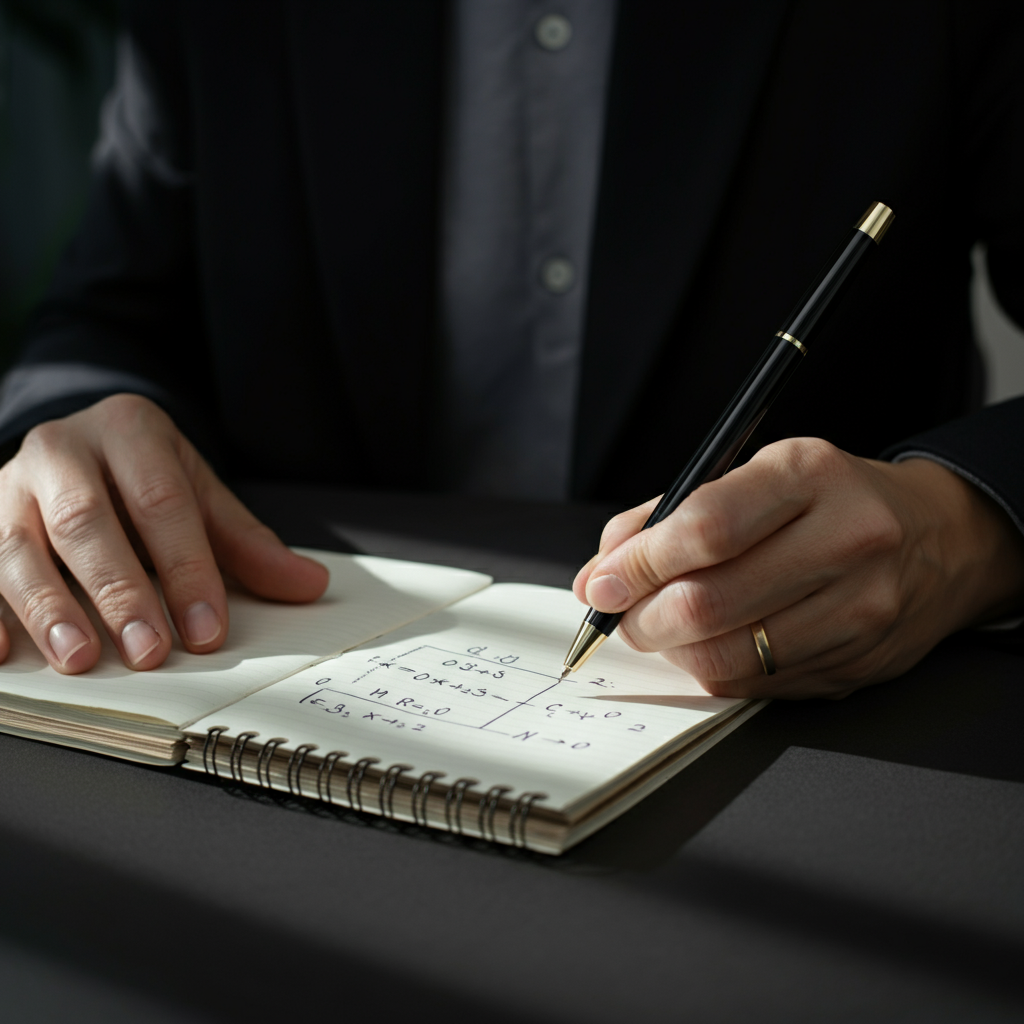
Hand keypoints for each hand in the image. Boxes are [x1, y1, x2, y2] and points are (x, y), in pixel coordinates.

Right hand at [0, 393, 327, 672]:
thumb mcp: (199, 495)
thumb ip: (247, 543)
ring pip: (14, 544)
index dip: (187, 569)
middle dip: (118, 591)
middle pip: (86, 521)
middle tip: (149, 652)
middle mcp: (60, 448)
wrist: (77, 443)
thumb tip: (308, 586)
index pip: (162, 502)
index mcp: (129, 429)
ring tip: (78, 659)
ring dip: (46, 606)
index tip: (207, 630)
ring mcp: (7, 482)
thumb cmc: (144, 478)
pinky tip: (2, 653)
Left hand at [573, 438, 1023, 698]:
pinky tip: (706, 645)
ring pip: (730, 655)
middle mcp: (846, 539)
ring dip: (671, 650)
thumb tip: (602, 571)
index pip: (706, 528)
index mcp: (809, 475)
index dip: (640, 564)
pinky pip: (757, 684)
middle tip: (619, 616)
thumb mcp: (755, 473)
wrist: (938, 537)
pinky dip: (713, 669)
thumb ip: (671, 514)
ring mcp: (861, 609)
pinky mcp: (860, 663)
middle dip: (643, 619)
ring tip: (657, 629)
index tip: (601, 582)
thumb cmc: (827, 499)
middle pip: (711, 603)